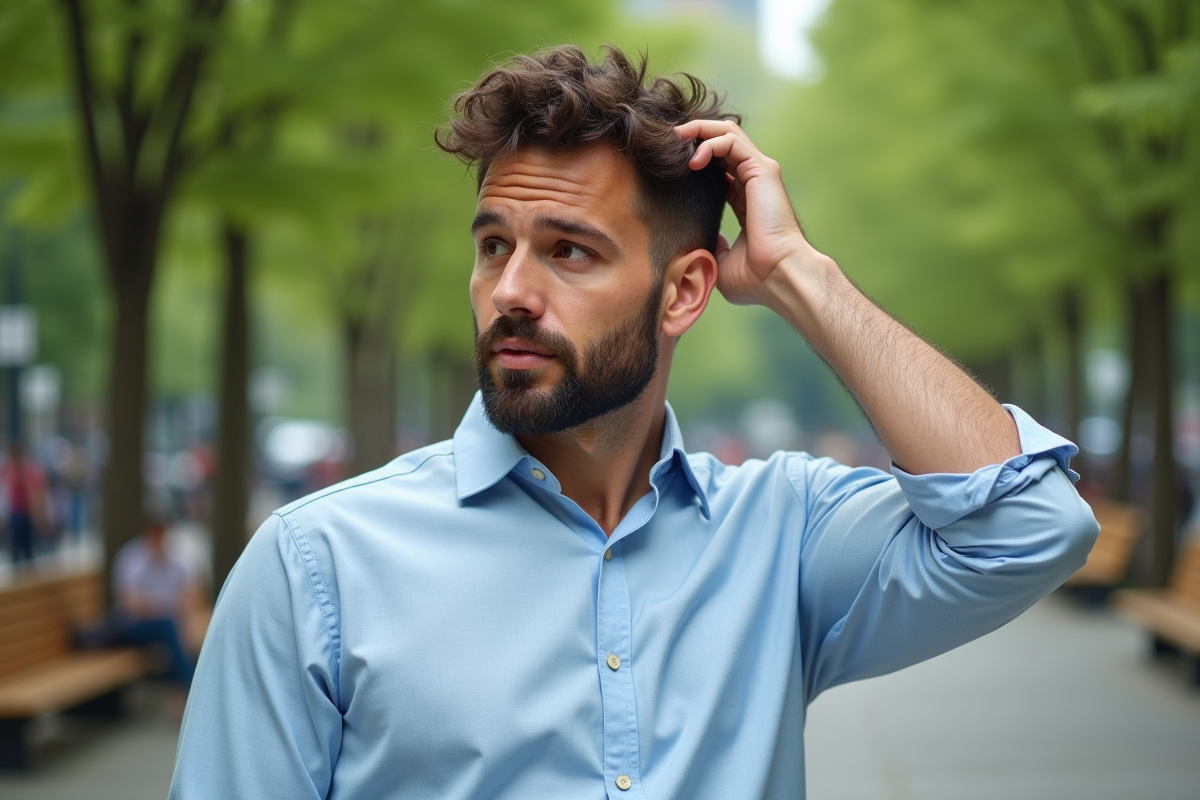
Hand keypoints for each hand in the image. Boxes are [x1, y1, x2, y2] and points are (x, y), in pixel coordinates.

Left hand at [675, 120, 812, 306]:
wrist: (779, 278)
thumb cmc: (756, 278)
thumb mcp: (722, 260)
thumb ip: (712, 245)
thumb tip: (699, 241)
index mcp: (745, 200)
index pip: (720, 165)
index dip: (696, 158)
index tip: (670, 164)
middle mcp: (753, 182)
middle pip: (723, 141)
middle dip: (694, 135)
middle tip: (669, 142)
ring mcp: (759, 174)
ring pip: (727, 132)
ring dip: (698, 131)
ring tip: (676, 140)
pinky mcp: (762, 170)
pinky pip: (731, 140)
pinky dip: (709, 141)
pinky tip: (693, 159)